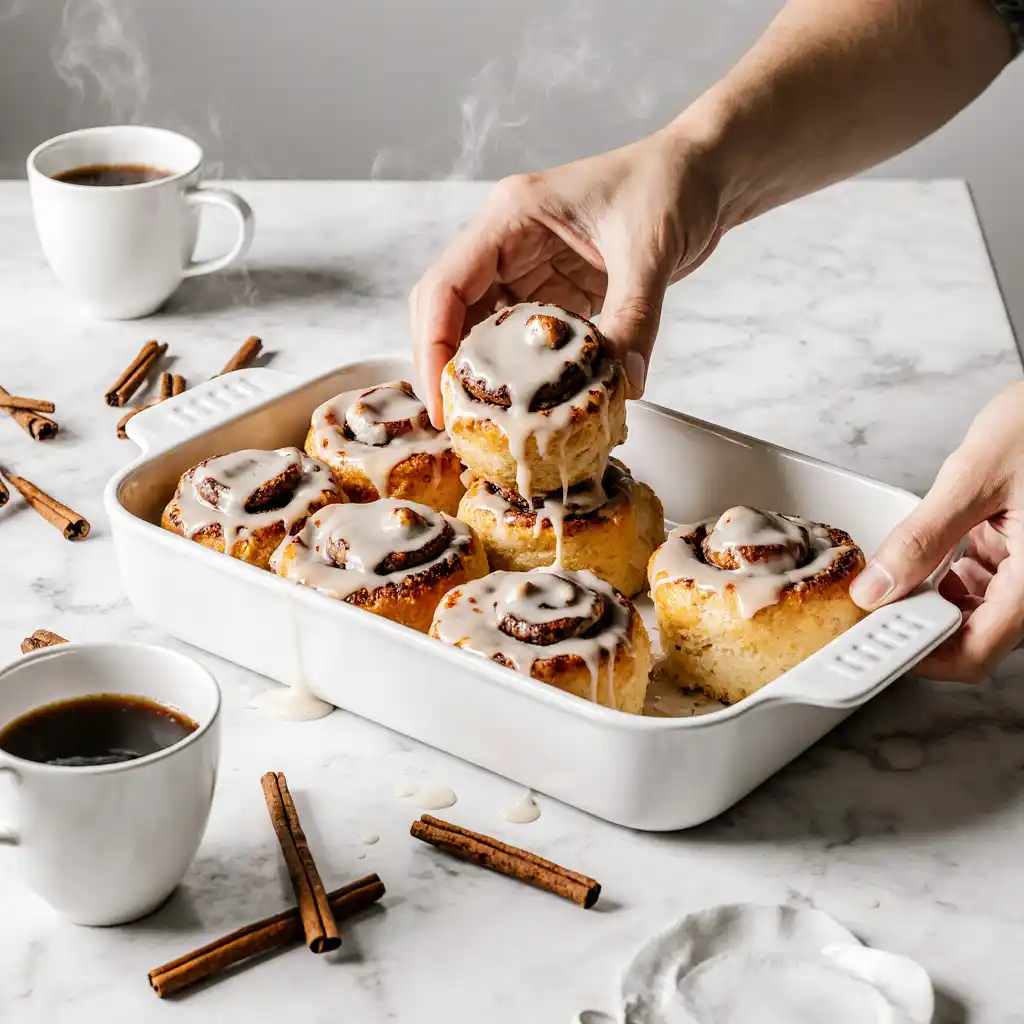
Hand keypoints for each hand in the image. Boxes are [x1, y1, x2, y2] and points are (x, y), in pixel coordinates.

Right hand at [409, 129, 723, 425]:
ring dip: (485, 375)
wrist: (706, 174)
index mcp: (512, 216)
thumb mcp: (650, 250)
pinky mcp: (554, 290)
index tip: (441, 400)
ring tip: (487, 424)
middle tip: (458, 424)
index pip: (446, 287)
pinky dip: (525, 371)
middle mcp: (508, 241)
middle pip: (450, 313)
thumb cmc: (672, 183)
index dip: (433, 347)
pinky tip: (532, 404)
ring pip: (482, 329)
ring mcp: (528, 267)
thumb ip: (634, 317)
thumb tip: (624, 383)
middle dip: (448, 369)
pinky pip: (524, 338)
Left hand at [850, 382, 1023, 680]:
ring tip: (899, 575)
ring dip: (938, 598)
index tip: (875, 642)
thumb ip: (921, 540)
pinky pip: (993, 579)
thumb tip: (878, 588)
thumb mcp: (974, 478)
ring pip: (983, 608)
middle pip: (977, 634)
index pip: (976, 652)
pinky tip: (935, 552)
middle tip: (876, 606)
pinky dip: (957, 573)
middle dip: (922, 622)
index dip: (921, 656)